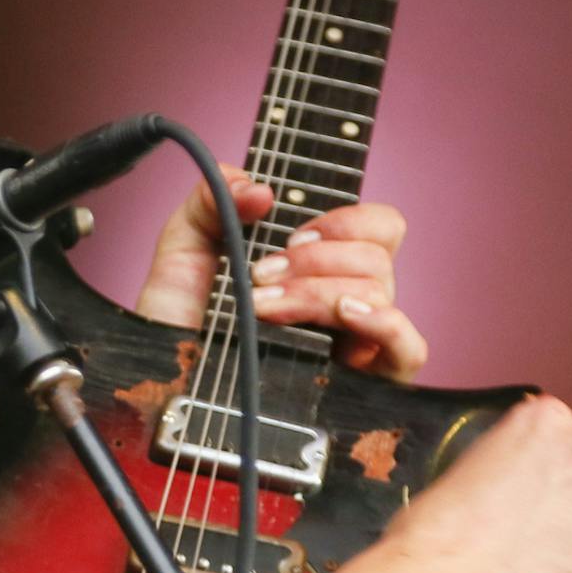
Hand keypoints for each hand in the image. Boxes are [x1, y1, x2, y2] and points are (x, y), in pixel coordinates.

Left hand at [133, 165, 427, 379]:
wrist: (160, 385)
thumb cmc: (177, 325)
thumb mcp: (184, 247)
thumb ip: (214, 198)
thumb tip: (258, 186)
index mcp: (323, 268)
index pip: (379, 228)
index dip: (344, 220)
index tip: (289, 235)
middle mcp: (347, 304)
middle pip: (378, 256)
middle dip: (316, 259)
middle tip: (261, 276)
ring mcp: (356, 345)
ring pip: (381, 291)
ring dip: (318, 290)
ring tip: (264, 308)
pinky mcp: (361, 386)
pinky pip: (410, 349)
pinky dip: (385, 322)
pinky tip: (344, 315)